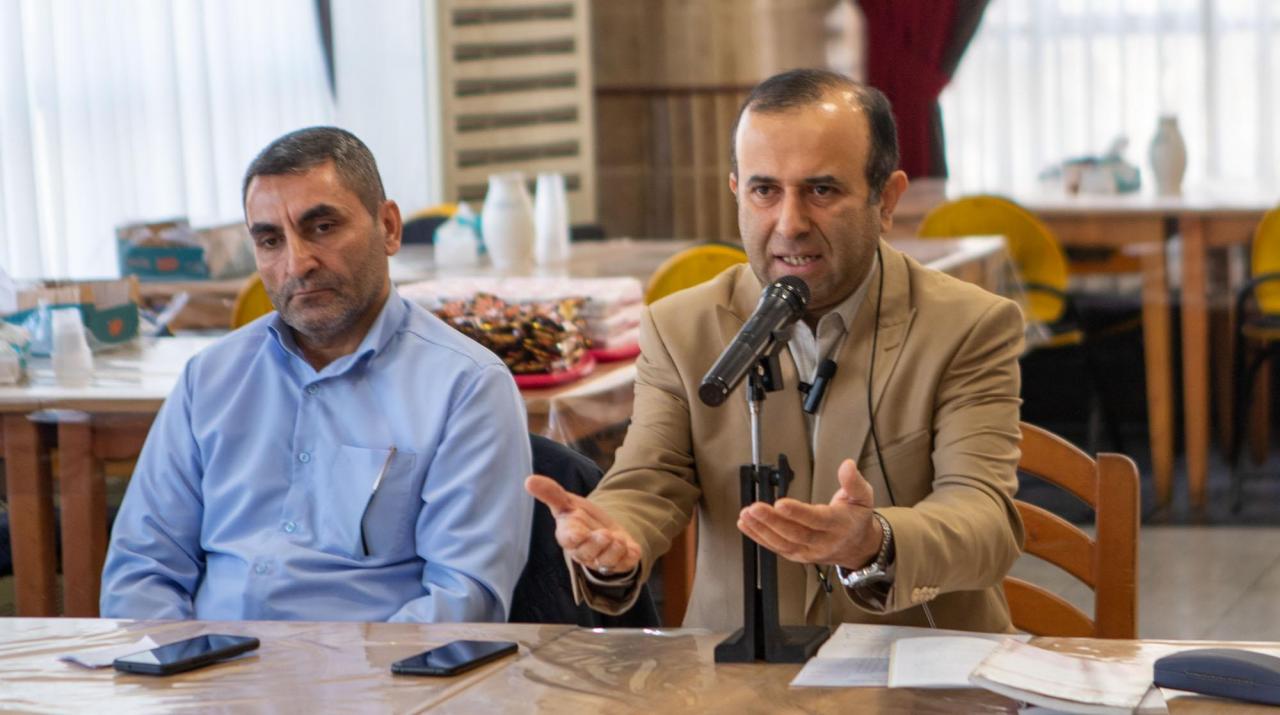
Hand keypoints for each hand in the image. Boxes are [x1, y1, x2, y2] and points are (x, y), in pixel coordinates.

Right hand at [525, 475, 640, 574]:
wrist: (603, 529)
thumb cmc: (580, 518)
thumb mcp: (567, 502)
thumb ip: (550, 493)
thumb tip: (528, 480)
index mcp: (569, 536)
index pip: (568, 540)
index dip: (574, 537)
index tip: (579, 533)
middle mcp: (584, 551)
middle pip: (587, 553)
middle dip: (597, 544)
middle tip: (605, 534)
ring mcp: (601, 559)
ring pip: (606, 562)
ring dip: (614, 551)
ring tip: (618, 539)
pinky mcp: (619, 563)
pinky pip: (624, 564)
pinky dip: (630, 557)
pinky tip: (632, 549)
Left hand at [736, 459, 880, 568]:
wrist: (858, 547)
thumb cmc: (856, 519)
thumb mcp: (862, 497)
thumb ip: (853, 481)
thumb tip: (847, 465)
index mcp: (839, 525)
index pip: (817, 520)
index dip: (798, 512)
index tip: (780, 503)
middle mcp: (823, 542)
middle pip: (796, 533)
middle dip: (773, 521)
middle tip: (755, 508)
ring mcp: (809, 551)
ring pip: (783, 543)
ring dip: (761, 529)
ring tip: (746, 515)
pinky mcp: (798, 555)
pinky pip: (776, 548)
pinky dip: (759, 537)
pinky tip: (746, 525)